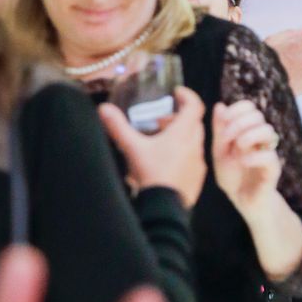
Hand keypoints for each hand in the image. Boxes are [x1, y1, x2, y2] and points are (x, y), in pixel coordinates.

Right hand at [97, 87, 205, 206]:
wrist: (165, 208)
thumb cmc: (151, 174)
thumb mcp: (132, 148)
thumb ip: (118, 127)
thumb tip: (103, 109)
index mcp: (183, 134)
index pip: (195, 106)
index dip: (187, 96)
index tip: (177, 93)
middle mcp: (195, 145)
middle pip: (193, 123)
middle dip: (179, 117)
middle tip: (160, 121)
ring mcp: (198, 163)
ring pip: (194, 141)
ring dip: (180, 136)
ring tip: (159, 141)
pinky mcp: (197, 178)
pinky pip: (193, 158)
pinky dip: (183, 153)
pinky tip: (166, 162)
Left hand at [211, 99, 281, 216]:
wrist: (243, 200)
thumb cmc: (232, 176)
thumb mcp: (219, 151)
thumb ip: (219, 130)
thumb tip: (220, 105)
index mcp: (248, 130)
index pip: (249, 107)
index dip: (236, 109)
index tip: (223, 123)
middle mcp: (260, 138)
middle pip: (258, 115)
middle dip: (238, 123)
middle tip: (227, 140)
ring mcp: (268, 152)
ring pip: (268, 130)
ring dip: (248, 136)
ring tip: (237, 149)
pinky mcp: (273, 169)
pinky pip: (270, 156)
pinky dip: (253, 157)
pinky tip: (242, 162)